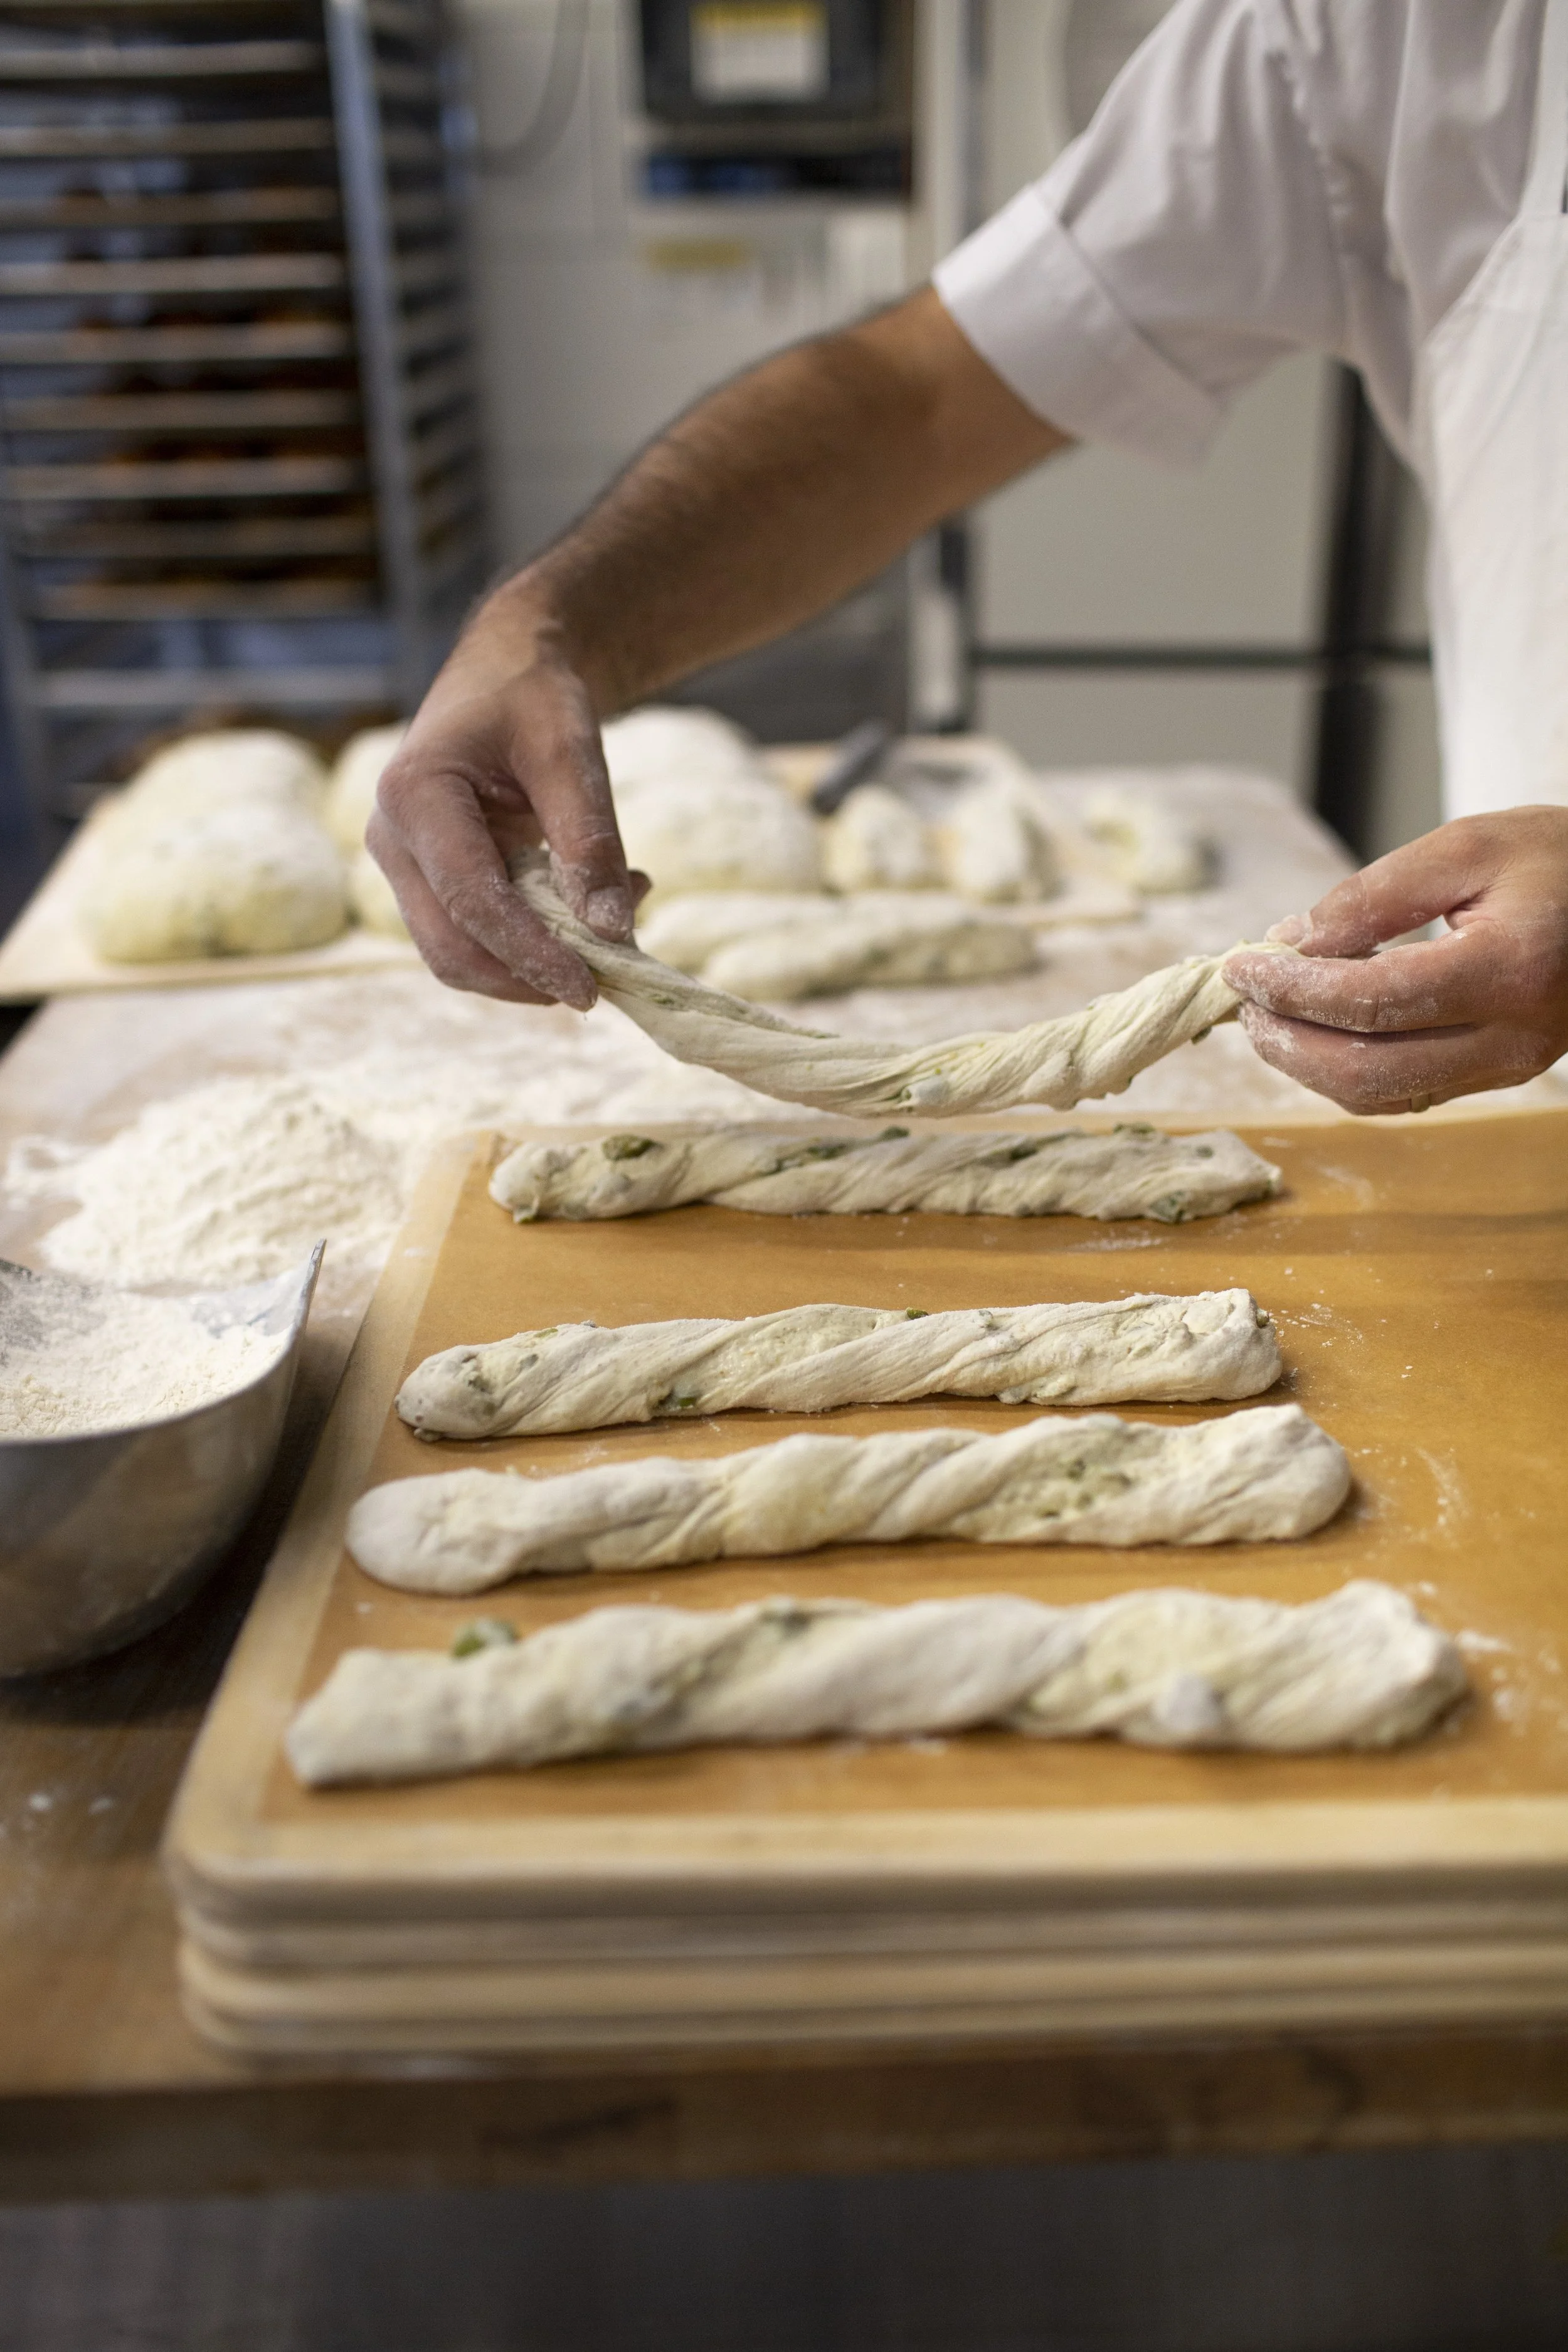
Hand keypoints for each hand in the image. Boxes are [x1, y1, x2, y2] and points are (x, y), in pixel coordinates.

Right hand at [367, 625, 640, 1007]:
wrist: (504, 670)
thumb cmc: (532, 697)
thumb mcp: (570, 753)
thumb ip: (589, 841)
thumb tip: (612, 933)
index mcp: (414, 795)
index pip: (471, 901)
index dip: (531, 954)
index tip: (590, 989)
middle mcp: (392, 838)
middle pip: (451, 948)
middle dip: (528, 977)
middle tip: (609, 977)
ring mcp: (404, 866)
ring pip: (458, 955)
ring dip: (533, 965)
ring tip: (610, 923)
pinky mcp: (429, 882)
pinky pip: (473, 937)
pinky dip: (530, 944)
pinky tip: (585, 911)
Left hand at [1222, 807, 1567, 1112]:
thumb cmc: (1555, 859)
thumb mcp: (1466, 846)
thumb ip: (1374, 894)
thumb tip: (1292, 943)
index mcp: (1510, 968)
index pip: (1375, 1001)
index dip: (1296, 990)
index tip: (1243, 967)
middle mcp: (1514, 1035)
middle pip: (1370, 1071)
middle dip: (1290, 1042)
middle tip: (1245, 1004)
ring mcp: (1510, 1066)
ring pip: (1382, 1095)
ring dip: (1309, 1066)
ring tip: (1267, 1018)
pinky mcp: (1499, 1074)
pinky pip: (1406, 1092)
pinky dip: (1347, 1070)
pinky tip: (1314, 1032)